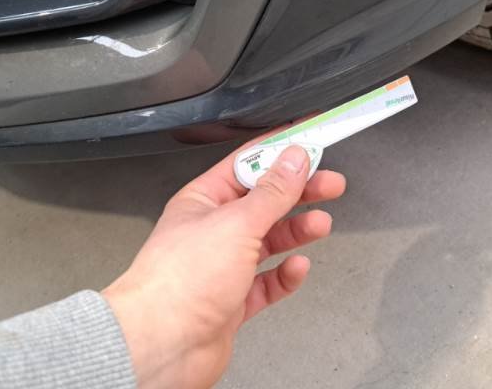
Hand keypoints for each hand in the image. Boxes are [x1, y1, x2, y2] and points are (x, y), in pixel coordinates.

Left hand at [102, 130, 345, 388]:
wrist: (161, 347)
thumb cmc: (177, 283)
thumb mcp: (237, 223)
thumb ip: (272, 192)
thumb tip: (294, 159)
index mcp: (204, 201)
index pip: (248, 165)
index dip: (281, 152)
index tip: (311, 143)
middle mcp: (211, 231)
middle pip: (264, 202)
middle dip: (299, 192)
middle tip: (330, 184)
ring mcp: (221, 267)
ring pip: (268, 241)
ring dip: (296, 231)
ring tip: (320, 224)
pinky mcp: (231, 301)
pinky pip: (266, 282)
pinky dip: (285, 274)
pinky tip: (297, 267)